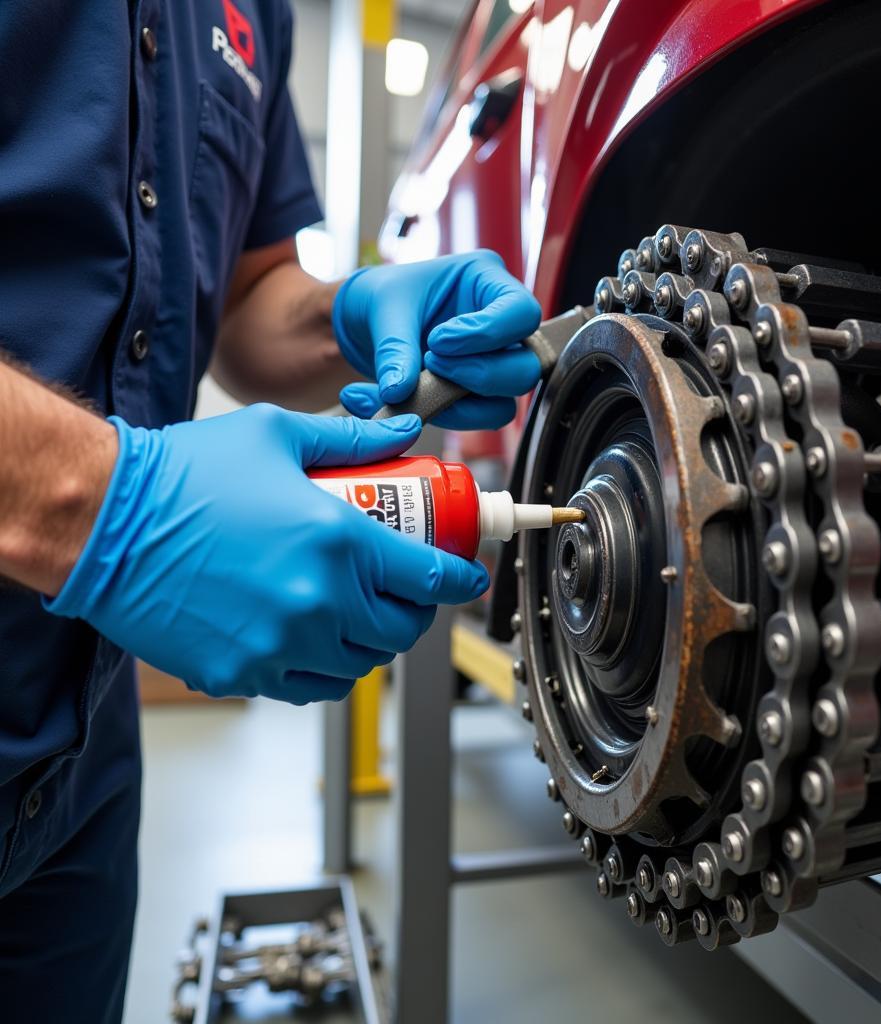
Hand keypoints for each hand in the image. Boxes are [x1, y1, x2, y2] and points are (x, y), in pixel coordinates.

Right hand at [44, 406, 487, 703]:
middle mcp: (319, 603)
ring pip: (361, 665)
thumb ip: (353, 438)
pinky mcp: (244, 674)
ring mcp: (281, 646)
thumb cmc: (186, 475)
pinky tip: (314, 639)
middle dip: (415, 612)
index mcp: (339, 541)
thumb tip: (403, 433)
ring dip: (371, 642)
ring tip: (358, 614)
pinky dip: (326, 668)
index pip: (431, 577)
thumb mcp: (280, 435)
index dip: (459, 578)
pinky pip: (309, 687)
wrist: (104, 524)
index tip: (464, 575)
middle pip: (402, 630)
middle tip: (407, 592)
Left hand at [333, 250, 541, 428]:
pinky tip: (414, 401)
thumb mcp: (382, 309)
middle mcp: (500, 324)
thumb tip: (398, 392)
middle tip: (431, 362)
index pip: (522, 312)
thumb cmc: (381, 299)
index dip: (488, 333)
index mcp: (487, 281)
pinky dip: (448, 416)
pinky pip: (480, 418)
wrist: (363, 325)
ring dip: (463, 400)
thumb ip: (394, 348)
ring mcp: (492, 363)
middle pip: (526, 366)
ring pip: (507, 401)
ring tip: (418, 383)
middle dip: (479, 374)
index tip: (439, 340)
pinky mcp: (475, 394)